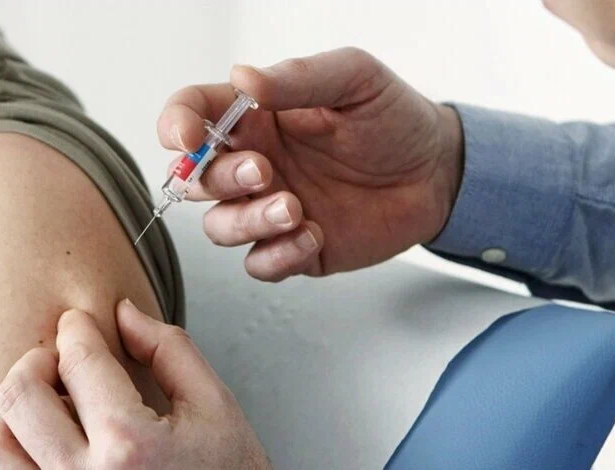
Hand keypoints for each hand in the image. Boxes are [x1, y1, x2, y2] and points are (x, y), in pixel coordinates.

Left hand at [0, 300, 269, 469]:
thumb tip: (123, 314)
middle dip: (36, 361)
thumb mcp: (215, 408)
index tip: (78, 323)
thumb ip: (168, 350)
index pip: (79, 360)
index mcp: (129, 445)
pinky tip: (45, 443)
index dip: (76, 328)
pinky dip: (12, 453)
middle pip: (20, 394)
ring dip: (14, 413)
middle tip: (59, 359)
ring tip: (49, 406)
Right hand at [157, 47, 463, 280]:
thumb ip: (297, 78)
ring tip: (294, 208)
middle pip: (196, 179)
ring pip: (219, 227)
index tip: (187, 139)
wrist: (438, 174)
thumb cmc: (395, 119)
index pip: (192, 113)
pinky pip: (259, 264)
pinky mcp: (294, 248)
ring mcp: (270, 208)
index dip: (176, 125)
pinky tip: (313, 235)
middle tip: (264, 172)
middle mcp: (255, 163)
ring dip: (246, 221)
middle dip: (218, 179)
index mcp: (257, 117)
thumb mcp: (354, 79)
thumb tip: (243, 77)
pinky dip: (278, 255)